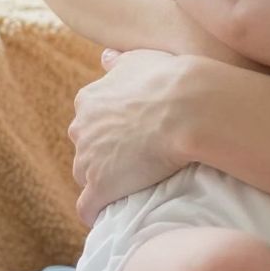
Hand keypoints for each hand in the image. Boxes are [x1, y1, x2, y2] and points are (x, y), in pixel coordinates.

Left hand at [69, 47, 191, 225]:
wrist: (188, 108)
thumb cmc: (171, 80)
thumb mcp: (141, 58)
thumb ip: (119, 62)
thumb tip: (106, 56)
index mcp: (89, 100)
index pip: (89, 122)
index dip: (109, 133)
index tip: (129, 139)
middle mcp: (81, 129)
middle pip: (85, 149)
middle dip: (103, 156)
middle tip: (134, 162)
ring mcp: (88, 159)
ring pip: (86, 176)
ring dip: (103, 182)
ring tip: (129, 188)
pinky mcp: (100, 187)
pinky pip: (87, 208)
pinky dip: (96, 212)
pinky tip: (108, 215)